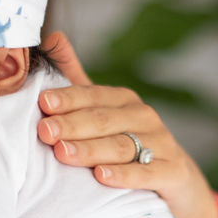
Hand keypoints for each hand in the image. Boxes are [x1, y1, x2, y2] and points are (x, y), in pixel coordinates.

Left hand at [37, 31, 217, 217]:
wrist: (175, 180)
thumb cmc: (128, 145)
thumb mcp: (104, 115)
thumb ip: (78, 84)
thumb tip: (53, 37)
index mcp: (123, 101)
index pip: (92, 95)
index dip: (68, 99)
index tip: (42, 103)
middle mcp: (143, 117)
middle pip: (103, 120)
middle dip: (72, 126)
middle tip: (45, 132)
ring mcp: (161, 144)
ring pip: (121, 146)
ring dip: (90, 150)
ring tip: (63, 154)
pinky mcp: (173, 171)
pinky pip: (146, 173)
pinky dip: (124, 175)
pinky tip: (102, 177)